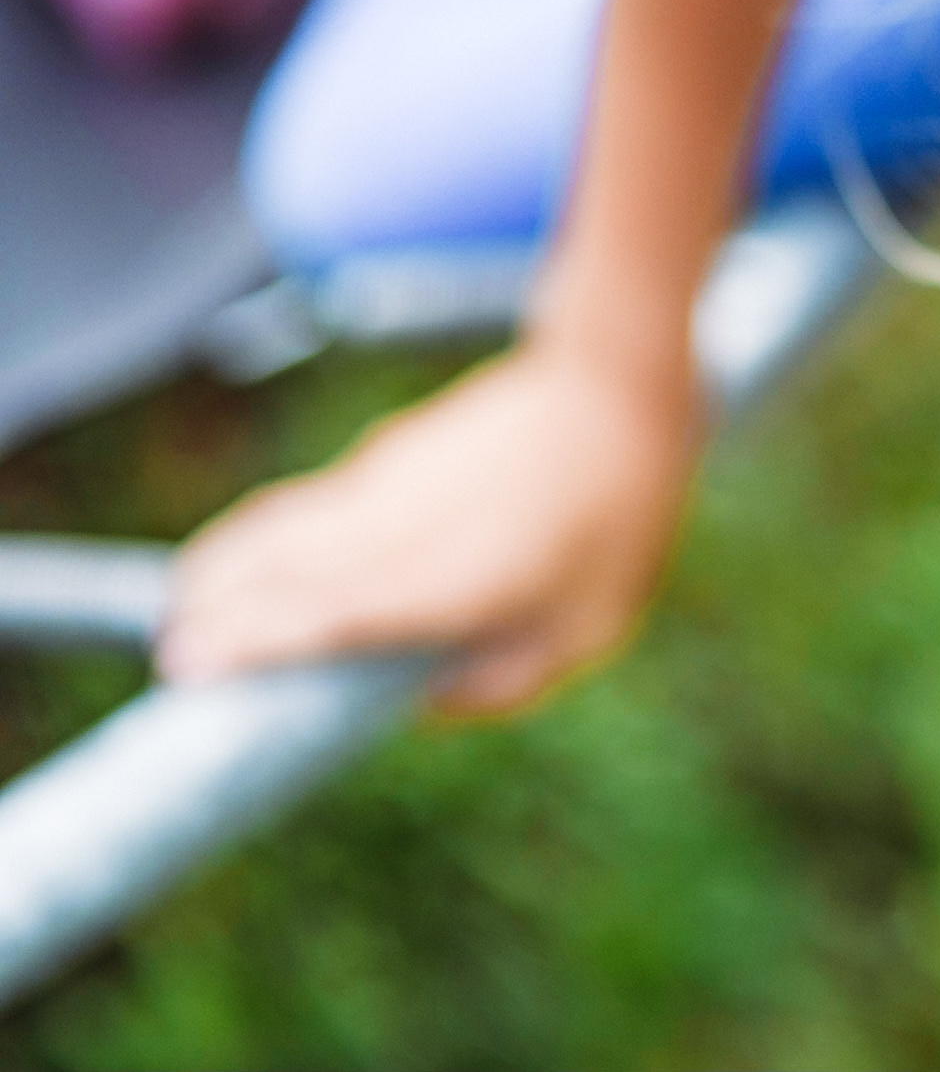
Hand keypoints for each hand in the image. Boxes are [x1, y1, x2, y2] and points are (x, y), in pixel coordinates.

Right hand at [158, 343, 699, 714]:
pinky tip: (253, 552)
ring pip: (285, 526)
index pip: (328, 614)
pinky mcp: (389, 453)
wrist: (610, 386)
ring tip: (182, 602)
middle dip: (218, 610)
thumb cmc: (619, 516)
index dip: (254, 641)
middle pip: (284, 570)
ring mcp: (389, 482)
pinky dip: (267, 530)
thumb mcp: (591, 622)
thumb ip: (508, 679)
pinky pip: (310, 502)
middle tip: (170, 654)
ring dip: (228, 562)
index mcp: (452, 579)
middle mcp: (403, 529)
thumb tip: (421, 704)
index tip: (190, 669)